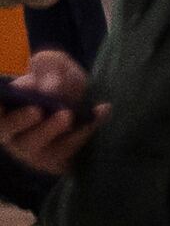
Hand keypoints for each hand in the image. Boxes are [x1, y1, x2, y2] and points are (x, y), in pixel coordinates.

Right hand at [0, 53, 93, 176]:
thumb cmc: (60, 80)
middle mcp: (10, 130)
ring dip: (50, 130)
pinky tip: (103, 110)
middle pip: (5, 128)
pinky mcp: (54, 160)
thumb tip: (50, 89)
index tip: (1, 100)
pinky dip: (86, 129)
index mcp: (3, 106)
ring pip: (34, 145)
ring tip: (67, 115)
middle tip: (37, 110)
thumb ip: (48, 67)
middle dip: (19, 120)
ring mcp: (30, 148)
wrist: (87, 104)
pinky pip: (67, 150)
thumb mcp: (54, 65)